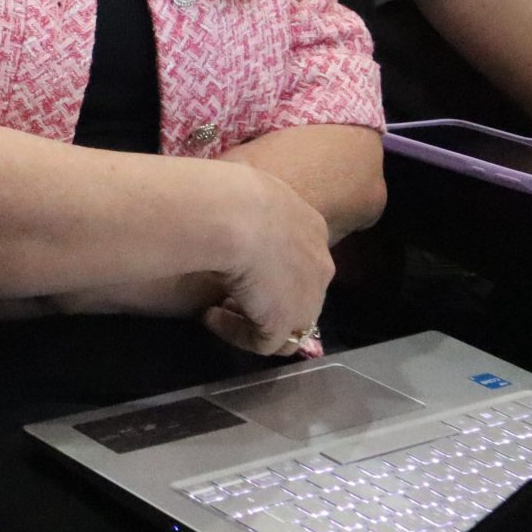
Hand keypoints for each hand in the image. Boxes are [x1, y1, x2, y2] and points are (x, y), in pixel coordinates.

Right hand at [202, 163, 334, 356]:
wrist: (234, 216)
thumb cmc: (235, 193)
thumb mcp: (248, 189)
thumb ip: (252, 204)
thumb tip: (226, 199)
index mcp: (312, 227)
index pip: (302, 254)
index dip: (274, 264)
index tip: (242, 262)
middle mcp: (319, 264)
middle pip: (302, 290)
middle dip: (270, 294)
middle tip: (233, 290)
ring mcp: (308, 299)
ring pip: (289, 322)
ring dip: (256, 318)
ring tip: (220, 308)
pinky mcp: (284, 324)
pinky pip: (263, 342)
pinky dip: (236, 333)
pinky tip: (212, 317)